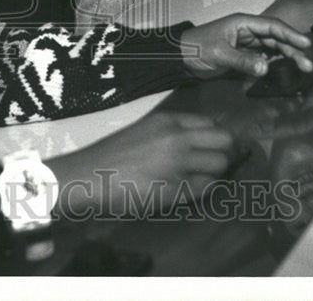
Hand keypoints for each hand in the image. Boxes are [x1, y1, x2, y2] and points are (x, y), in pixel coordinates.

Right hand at [48, 110, 241, 218]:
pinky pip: (205, 188)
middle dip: (223, 153)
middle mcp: (177, 137)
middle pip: (224, 140)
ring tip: (196, 180)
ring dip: (214, 173)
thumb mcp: (143, 132)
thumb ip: (170, 134)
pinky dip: (201, 191)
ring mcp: (178, 162)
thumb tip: (198, 143)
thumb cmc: (111, 156)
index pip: (211, 123)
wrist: (87, 177)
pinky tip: (185, 192)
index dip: (214, 138)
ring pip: (220, 164)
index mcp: (167, 120)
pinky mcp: (175, 188)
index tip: (210, 148)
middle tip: (210, 165)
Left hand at [180, 13, 312, 78]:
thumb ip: (242, 61)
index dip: (291, 34)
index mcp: (243, 23)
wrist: (180, 57)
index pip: (272, 26)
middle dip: (293, 50)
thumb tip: (266, 68)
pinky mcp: (243, 56)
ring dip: (286, 58)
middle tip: (307, 64)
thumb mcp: (220, 53)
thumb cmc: (197, 47)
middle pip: (276, 39)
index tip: (306, 44)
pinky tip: (283, 72)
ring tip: (301, 69)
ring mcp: (246, 44)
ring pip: (272, 49)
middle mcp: (248, 32)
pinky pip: (263, 59)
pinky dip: (273, 65)